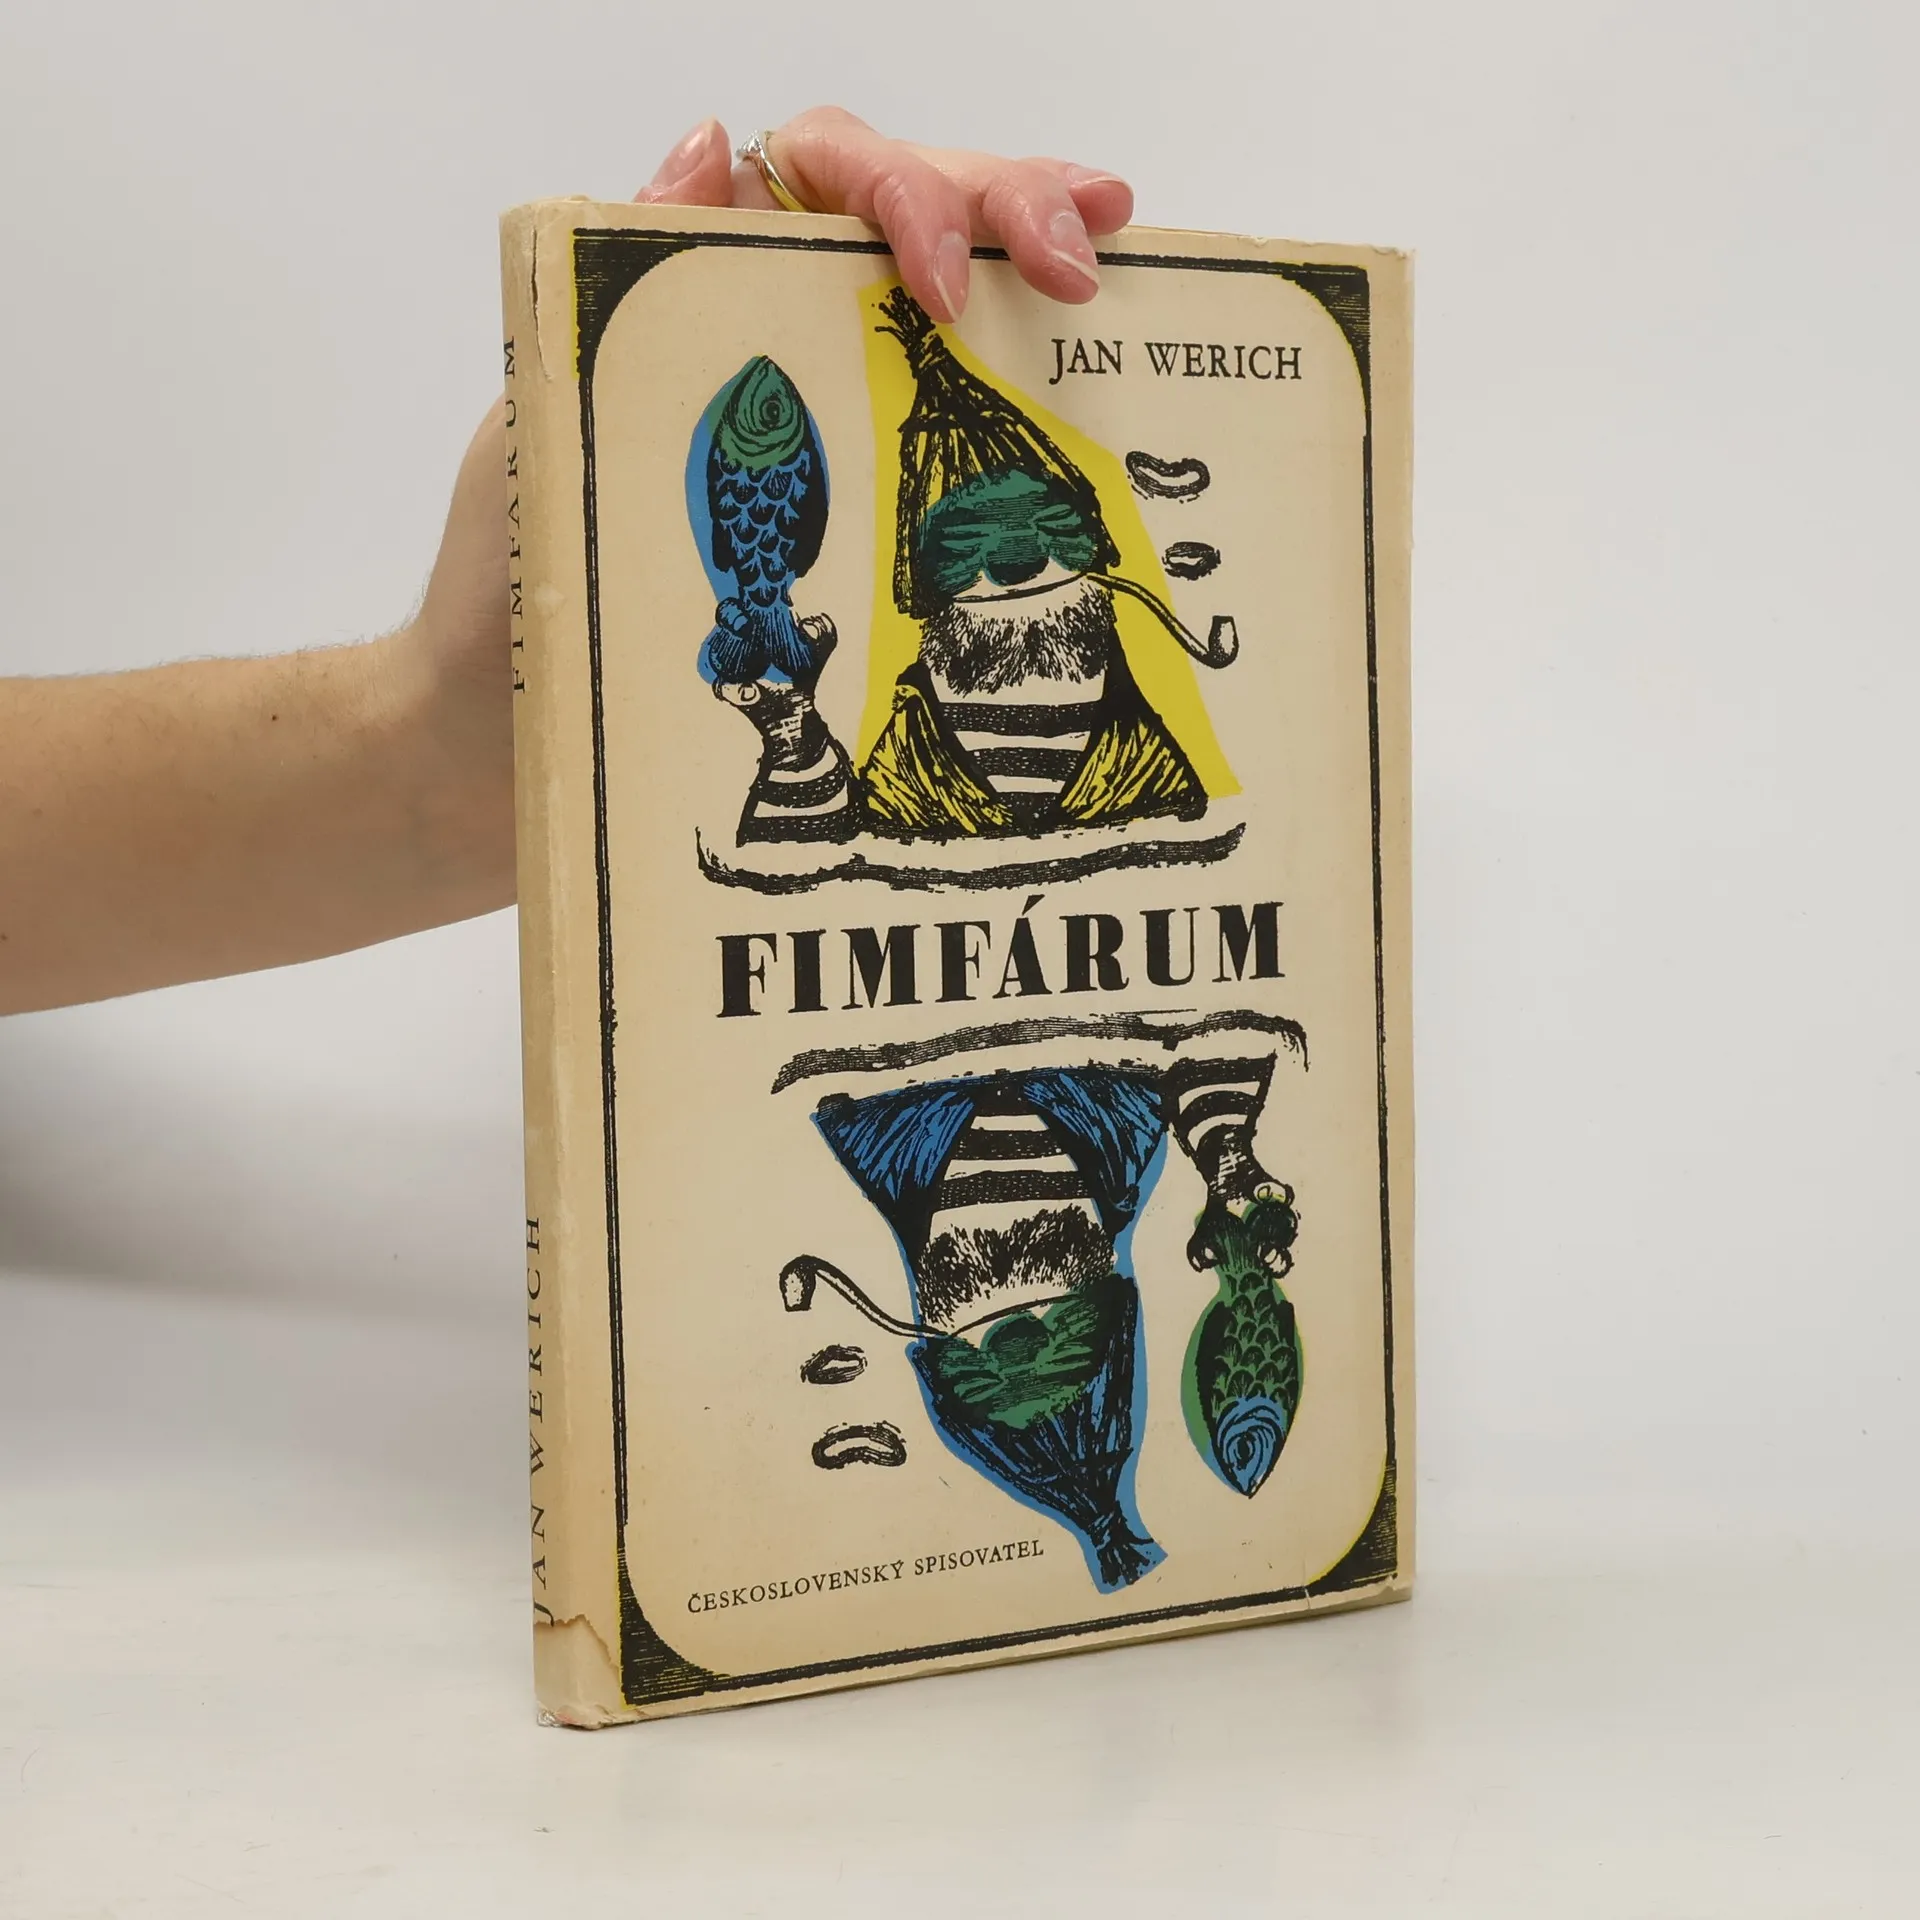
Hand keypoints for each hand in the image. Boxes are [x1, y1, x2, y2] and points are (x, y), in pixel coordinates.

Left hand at [397, 110, 1132, 911]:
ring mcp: (823, 425)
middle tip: (1083, 260)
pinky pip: (944, 434)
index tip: (947, 288)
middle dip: (1004, 208)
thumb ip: (624, 285)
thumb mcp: (550, 412)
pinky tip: (1084, 368)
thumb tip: (714, 147)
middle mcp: (769, 340)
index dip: (902, 195)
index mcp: (694, 296)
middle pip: (906, 216)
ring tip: (1107, 264)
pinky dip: (1018, 391)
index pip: (815, 177)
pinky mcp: (855, 519)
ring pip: (942, 299)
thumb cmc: (506, 596)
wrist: (498, 749)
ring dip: (1031, 260)